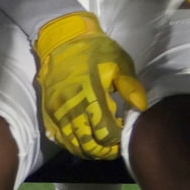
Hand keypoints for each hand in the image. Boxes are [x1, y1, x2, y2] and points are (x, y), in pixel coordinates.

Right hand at [32, 12, 144, 160]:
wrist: (62, 39)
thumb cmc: (95, 51)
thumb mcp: (118, 63)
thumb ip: (130, 86)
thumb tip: (142, 108)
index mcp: (91, 96)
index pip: (105, 132)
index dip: (117, 140)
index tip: (123, 134)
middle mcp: (71, 107)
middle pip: (87, 143)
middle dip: (103, 150)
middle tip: (113, 147)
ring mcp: (57, 109)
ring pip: (71, 142)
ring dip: (86, 150)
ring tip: (99, 148)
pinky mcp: (47, 108)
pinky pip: (56, 134)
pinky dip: (68, 143)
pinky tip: (78, 142)